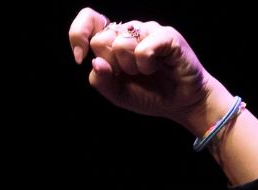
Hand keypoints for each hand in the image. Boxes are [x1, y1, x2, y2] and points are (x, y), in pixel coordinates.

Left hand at [67, 9, 229, 132]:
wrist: (179, 102)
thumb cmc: (149, 94)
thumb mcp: (117, 93)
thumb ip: (101, 80)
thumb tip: (95, 62)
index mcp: (113, 40)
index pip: (88, 19)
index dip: (78, 34)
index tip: (79, 56)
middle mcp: (129, 31)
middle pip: (100, 39)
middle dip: (111, 64)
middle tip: (129, 74)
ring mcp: (148, 30)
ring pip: (121, 44)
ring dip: (130, 68)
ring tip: (147, 72)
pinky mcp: (166, 35)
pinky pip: (142, 49)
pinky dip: (146, 65)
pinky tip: (158, 67)